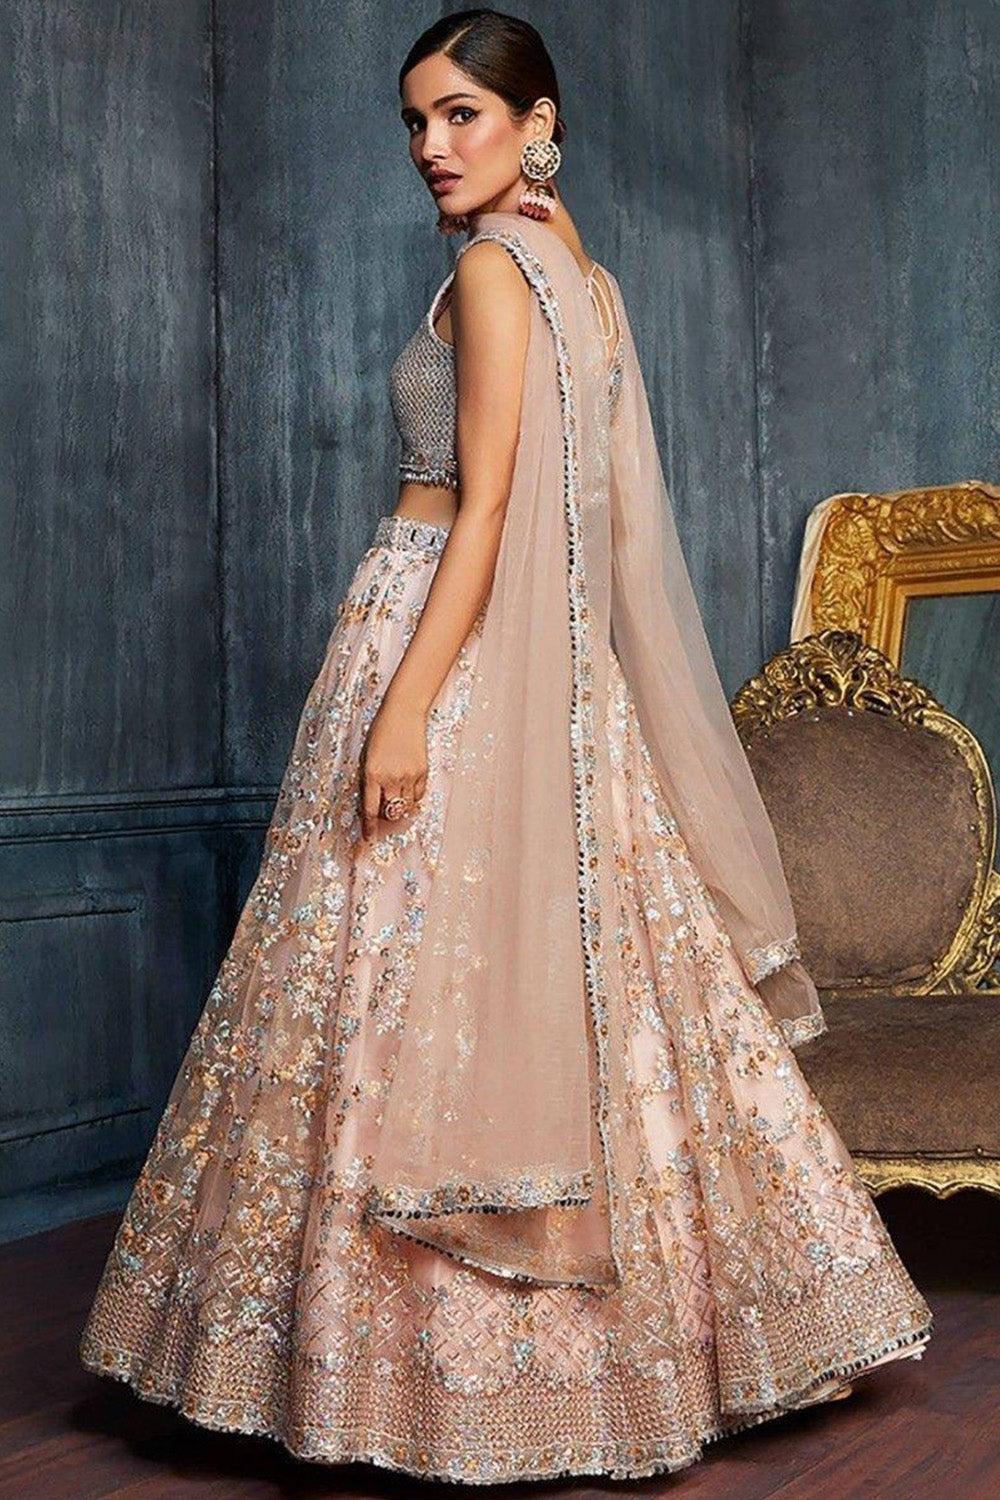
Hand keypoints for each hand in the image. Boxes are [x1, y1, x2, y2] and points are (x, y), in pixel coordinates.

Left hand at [357, 691, 428, 842]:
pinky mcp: (423, 772)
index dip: (369, 828)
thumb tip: (371, 803)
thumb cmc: (380, 732)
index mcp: (372, 774)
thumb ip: (368, 780)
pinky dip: (413, 799)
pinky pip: (418, 796)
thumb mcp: (366, 756)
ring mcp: (409, 776)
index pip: (370, 809)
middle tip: (383, 816)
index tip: (368, 838)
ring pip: (405, 807)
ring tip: (396, 801)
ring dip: (400, 809)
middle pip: (389, 812)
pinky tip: (408, 791)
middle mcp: (391, 778)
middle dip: (385, 818)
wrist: (403, 713)